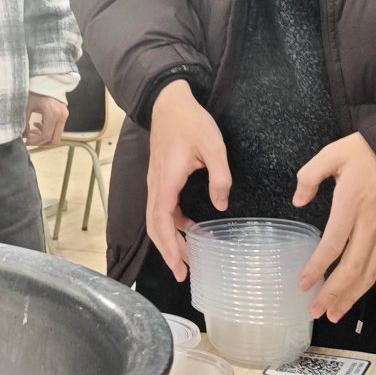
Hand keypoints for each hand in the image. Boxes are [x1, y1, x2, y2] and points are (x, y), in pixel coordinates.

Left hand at [24, 92, 67, 146]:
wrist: (46, 81)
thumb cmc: (35, 91)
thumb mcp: (27, 106)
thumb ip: (25, 123)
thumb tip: (23, 136)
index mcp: (52, 112)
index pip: (46, 135)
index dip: (35, 141)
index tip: (26, 141)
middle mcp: (61, 115)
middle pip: (53, 139)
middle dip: (40, 142)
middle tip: (29, 140)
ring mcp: (64, 115)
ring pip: (57, 136)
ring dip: (44, 138)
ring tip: (32, 132)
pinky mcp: (64, 115)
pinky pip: (58, 130)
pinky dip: (48, 132)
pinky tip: (38, 126)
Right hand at [146, 80, 232, 280]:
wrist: (168, 101)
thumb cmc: (190, 122)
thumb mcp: (213, 146)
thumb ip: (219, 177)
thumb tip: (220, 205)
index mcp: (167, 181)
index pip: (163, 221)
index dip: (170, 246)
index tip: (181, 266)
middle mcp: (156, 185)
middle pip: (155, 226)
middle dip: (167, 251)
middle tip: (183, 273)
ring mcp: (155, 182)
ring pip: (156, 219)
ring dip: (169, 239)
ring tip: (186, 257)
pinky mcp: (160, 178)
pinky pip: (161, 208)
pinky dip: (171, 224)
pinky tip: (188, 229)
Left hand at [294, 133, 375, 322]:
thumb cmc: (371, 150)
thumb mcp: (333, 152)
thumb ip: (309, 175)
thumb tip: (298, 200)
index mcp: (352, 204)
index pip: (333, 245)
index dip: (317, 267)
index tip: (303, 284)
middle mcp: (371, 224)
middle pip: (352, 268)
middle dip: (333, 293)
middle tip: (316, 311)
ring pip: (369, 272)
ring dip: (352, 295)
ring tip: (335, 312)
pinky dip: (370, 281)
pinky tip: (358, 290)